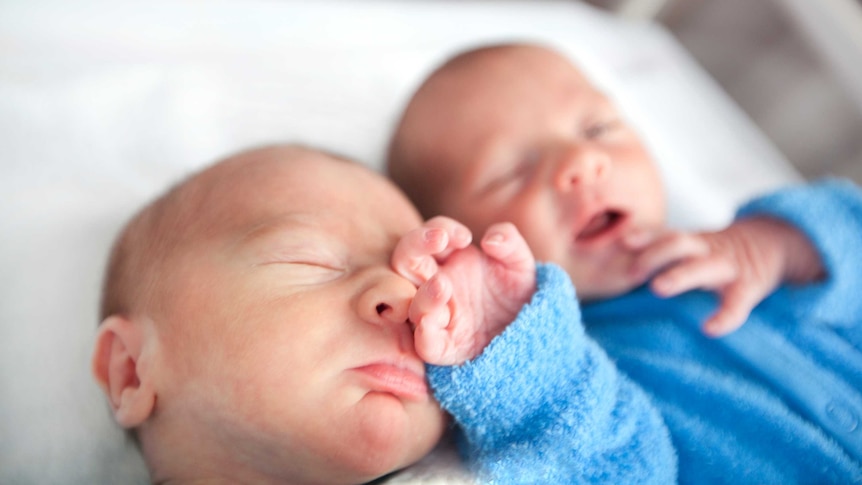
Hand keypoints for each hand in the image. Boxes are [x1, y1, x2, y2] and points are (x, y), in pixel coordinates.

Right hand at [392, 217, 535, 364]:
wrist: (531, 331)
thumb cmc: (517, 293)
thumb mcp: (520, 263)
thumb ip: (510, 243)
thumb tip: (490, 239)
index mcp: (449, 259)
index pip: (431, 235)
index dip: (441, 228)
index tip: (465, 237)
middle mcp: (434, 283)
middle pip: (406, 260)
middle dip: (415, 244)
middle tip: (439, 239)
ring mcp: (436, 315)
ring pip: (409, 302)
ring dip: (423, 293)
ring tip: (442, 284)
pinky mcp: (444, 347)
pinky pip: (424, 342)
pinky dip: (424, 333)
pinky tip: (432, 321)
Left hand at [627, 217, 822, 336]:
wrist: (772, 244)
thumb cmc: (716, 252)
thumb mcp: (692, 245)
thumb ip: (662, 251)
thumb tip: (617, 261)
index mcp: (691, 241)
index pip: (664, 234)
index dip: (644, 236)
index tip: (623, 242)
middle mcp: (707, 249)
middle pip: (680, 243)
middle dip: (654, 255)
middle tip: (631, 273)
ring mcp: (728, 267)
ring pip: (704, 266)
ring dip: (680, 275)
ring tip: (658, 288)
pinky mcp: (749, 288)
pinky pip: (737, 304)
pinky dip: (725, 317)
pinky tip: (709, 329)